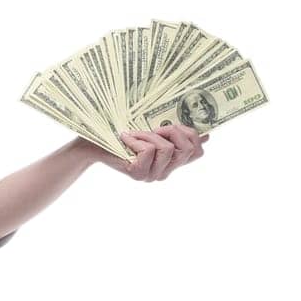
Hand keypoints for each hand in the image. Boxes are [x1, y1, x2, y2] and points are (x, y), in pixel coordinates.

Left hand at [92, 123, 208, 179]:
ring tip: (136, 134)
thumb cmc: (123, 134)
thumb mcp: (154, 130)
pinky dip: (139, 138)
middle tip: (154, 128)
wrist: (94, 143)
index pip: (197, 152)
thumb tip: (206, 135)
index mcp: (170, 163)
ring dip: (152, 134)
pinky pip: (151, 150)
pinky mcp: (138, 174)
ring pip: (168, 149)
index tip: (174, 125)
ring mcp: (151, 176)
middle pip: (188, 149)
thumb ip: (177, 134)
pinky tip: (126, 138)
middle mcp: (163, 173)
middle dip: (173, 130)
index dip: (192, 135)